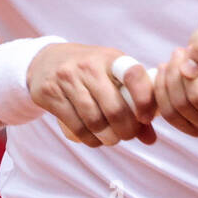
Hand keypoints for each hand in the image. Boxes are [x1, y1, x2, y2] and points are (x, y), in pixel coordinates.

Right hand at [26, 43, 157, 146]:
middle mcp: (89, 66)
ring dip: (108, 138)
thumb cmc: (90, 71)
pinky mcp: (51, 95)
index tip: (146, 117)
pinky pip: (76, 127)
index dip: (144, 100)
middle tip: (129, 135)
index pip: (134, 75)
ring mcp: (68, 79)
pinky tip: (95, 139)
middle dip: (127, 130)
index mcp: (111, 58)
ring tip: (112, 138)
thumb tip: (150, 139)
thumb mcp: (112, 75)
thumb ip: (134, 102)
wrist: (46, 60)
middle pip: (115, 108)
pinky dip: (90, 139)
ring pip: (95, 121)